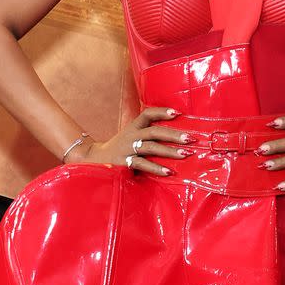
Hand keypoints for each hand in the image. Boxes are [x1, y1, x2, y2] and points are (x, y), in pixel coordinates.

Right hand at [66, 106, 189, 175]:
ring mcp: (127, 149)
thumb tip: (175, 138)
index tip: (178, 113)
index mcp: (133, 127)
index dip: (162, 112)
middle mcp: (131, 135)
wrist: (93, 159)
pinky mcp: (124, 162)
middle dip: (174, 135)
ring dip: (170, 151)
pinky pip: (143, 164)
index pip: (148, 114)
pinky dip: (157, 168)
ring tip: (186, 154)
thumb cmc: (119, 149)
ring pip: (151, 147)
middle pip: (155, 131)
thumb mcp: (131, 137)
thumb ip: (147, 135)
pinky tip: (169, 172)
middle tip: (191, 139)